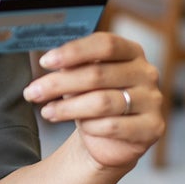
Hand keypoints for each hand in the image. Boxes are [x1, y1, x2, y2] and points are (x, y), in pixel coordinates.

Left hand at [21, 32, 162, 170]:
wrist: (110, 139)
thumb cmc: (94, 100)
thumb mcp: (82, 80)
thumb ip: (73, 68)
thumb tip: (51, 62)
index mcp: (132, 52)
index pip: (105, 44)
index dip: (74, 52)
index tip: (45, 61)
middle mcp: (146, 73)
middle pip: (98, 74)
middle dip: (59, 83)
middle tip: (33, 92)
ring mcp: (152, 101)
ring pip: (102, 102)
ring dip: (68, 108)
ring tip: (47, 112)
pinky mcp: (152, 128)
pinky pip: (113, 126)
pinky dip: (90, 127)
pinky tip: (80, 128)